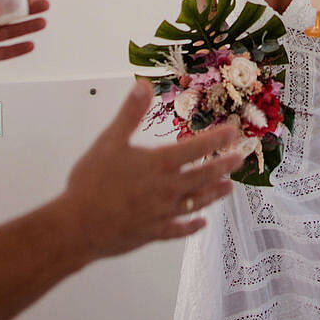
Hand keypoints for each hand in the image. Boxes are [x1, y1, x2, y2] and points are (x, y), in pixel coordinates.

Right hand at [58, 81, 242, 259]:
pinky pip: (178, 229)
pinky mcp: (152, 233)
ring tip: (229, 187)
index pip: (196, 148)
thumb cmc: (92, 182)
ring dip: (214, 193)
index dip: (216, 139)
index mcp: (159, 164)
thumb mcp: (109, 141)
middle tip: (240, 158)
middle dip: (224, 165)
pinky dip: (192, 226)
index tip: (233, 132)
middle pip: (203, 176)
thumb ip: (130, 114)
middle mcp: (167, 189)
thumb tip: (143, 85)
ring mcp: (162, 213)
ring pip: (196, 202)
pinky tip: (201, 223)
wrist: (79, 226)